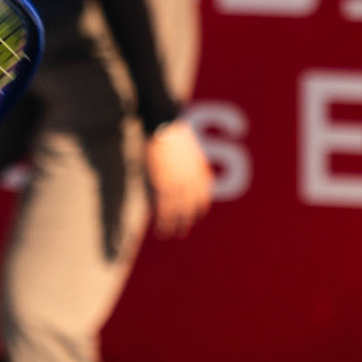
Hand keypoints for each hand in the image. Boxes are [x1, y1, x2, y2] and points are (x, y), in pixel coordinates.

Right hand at [145, 120, 212, 238]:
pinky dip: (162, 222)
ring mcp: (179, 184)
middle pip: (190, 207)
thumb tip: (181, 173)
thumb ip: (187, 165)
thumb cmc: (172, 134)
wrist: (165, 126)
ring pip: (177, 212)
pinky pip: (164, 209)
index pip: (203, 197)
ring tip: (167, 235)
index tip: (195, 219)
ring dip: (172, 226)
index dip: (199, 210)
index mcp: (200, 172)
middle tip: (181, 232)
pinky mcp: (165, 185)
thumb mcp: (187, 151)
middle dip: (186, 222)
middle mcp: (192, 181)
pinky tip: (159, 229)